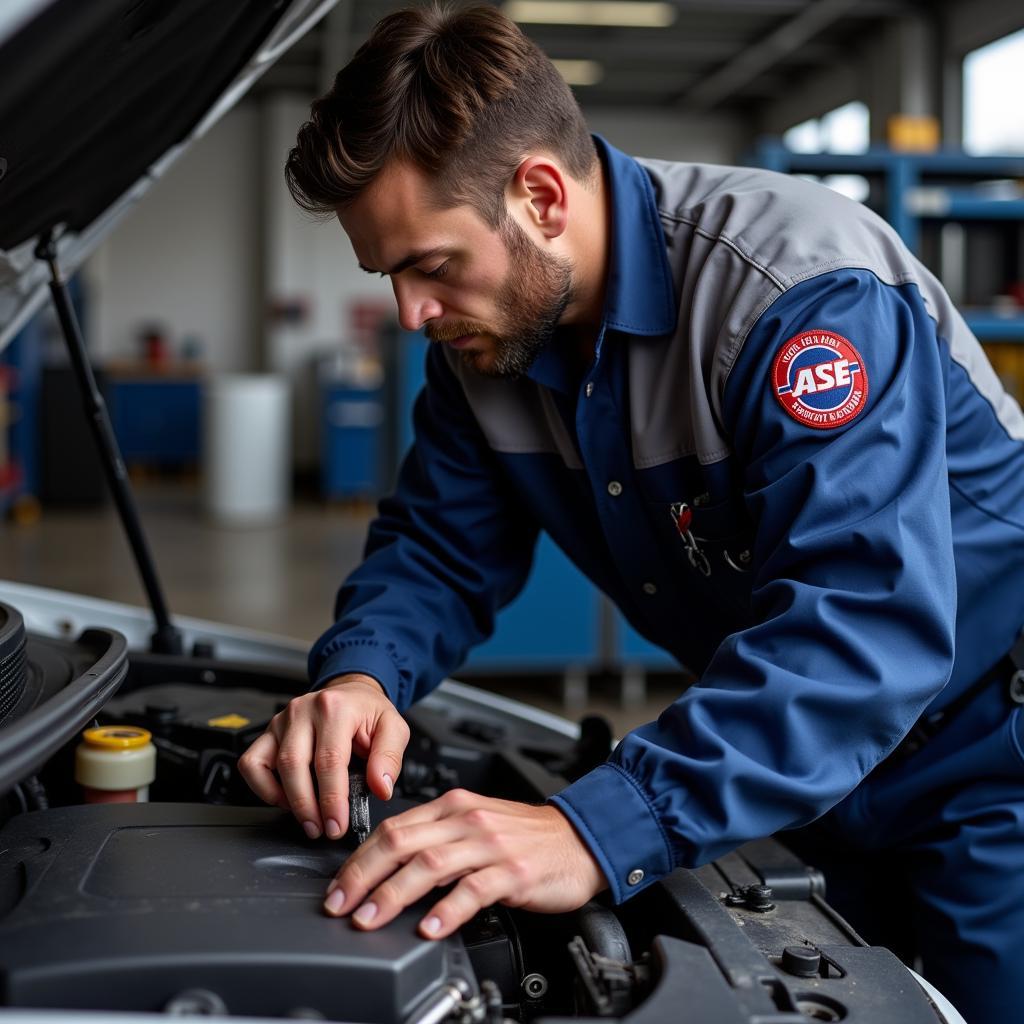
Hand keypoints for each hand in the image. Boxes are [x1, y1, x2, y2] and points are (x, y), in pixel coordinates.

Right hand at [238, 674, 408, 839]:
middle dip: (307, 806)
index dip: (331, 798)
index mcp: (336, 707)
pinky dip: (263, 787)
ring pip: (269, 766)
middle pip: (294, 765)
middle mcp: (303, 710)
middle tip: (323, 829)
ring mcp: (282, 720)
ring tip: (308, 820)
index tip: (337, 824)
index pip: (329, 759)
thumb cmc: (369, 713)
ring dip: (287, 801)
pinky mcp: (268, 732)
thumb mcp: (394, 728)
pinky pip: (252, 764)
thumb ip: (389, 758)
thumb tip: (381, 787)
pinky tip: (286, 799)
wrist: (352, 694)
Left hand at [322, 789, 607, 937]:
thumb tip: (389, 866)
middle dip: (363, 875)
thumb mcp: (475, 824)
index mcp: (453, 806)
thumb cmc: (526, 836)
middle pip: (402, 841)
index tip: (338, 888)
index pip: (393, 827)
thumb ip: (436, 838)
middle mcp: (467, 819)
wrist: (580, 839)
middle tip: (341, 906)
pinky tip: (429, 927)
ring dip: (393, 893)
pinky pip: (473, 889)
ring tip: (371, 919)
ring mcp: (490, 844)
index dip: (359, 859)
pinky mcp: (513, 871)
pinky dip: (447, 909)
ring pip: (430, 864)